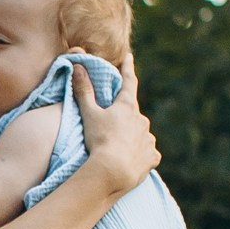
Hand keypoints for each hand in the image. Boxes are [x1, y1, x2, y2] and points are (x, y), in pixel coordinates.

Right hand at [71, 56, 160, 195]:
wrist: (114, 171)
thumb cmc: (100, 140)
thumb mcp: (89, 114)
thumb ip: (84, 91)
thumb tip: (77, 66)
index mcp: (127, 106)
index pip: (128, 82)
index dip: (127, 68)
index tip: (129, 57)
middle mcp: (142, 120)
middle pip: (134, 112)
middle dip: (126, 115)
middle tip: (115, 122)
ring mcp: (148, 138)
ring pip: (141, 133)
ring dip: (133, 136)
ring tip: (119, 146)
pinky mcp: (152, 156)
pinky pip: (148, 153)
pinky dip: (142, 154)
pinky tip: (133, 160)